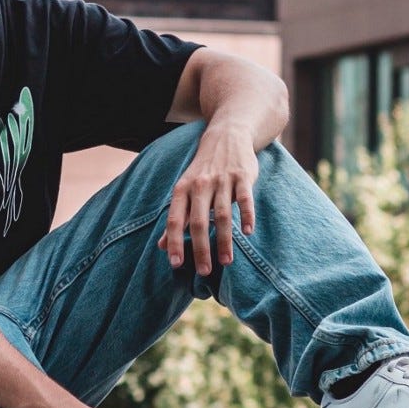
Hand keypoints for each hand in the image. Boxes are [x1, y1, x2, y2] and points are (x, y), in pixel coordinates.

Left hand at [158, 122, 257, 275]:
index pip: (175, 220)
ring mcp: (222, 180)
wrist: (226, 136)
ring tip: (226, 262)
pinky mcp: (242, 176)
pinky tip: (247, 232)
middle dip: (201, 248)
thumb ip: (177, 218)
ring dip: (224, 240)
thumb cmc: (203, 170)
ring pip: (222, 215)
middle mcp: (200, 185)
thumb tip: (161, 246)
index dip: (174, 242)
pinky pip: (245, 199)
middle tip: (204, 271)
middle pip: (199, 222)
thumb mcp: (185, 189)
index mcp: (183, 189)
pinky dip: (246, 215)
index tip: (176, 264)